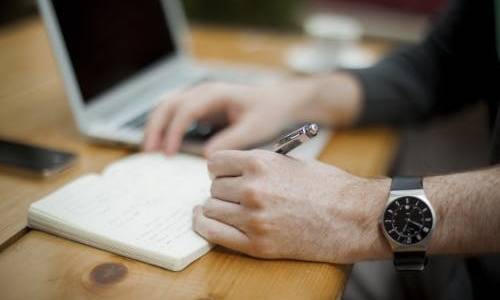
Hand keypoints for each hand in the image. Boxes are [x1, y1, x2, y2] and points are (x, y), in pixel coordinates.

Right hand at [142, 80, 318, 155]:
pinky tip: (161, 144)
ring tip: (149, 150)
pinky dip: (164, 126)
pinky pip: (175, 113)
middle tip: (149, 152)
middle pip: (169, 104)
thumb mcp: (254, 129)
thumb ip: (231, 141)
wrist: (278, 102)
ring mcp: (200, 97)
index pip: (186, 110)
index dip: (173, 131)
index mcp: (216, 94)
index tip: (168, 153)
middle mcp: (204, 92)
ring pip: (167, 107)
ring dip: (155, 126)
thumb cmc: (268, 113)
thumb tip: (207, 156)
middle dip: (155, 127)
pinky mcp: (200, 107)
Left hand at [193, 149, 390, 263]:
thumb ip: (258, 165)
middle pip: (213, 187)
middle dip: (222, 189)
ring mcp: (254, 218)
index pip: (215, 162)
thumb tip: (232, 170)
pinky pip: (214, 234)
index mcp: (261, 163)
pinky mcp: (258, 245)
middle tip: (235, 194)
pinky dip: (205, 226)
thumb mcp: (291, 162)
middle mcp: (253, 189)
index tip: (224, 174)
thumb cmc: (328, 187)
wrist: (355, 217)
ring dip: (217, 208)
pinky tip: (205, 220)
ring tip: (230, 208)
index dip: (219, 169)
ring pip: (210, 209)